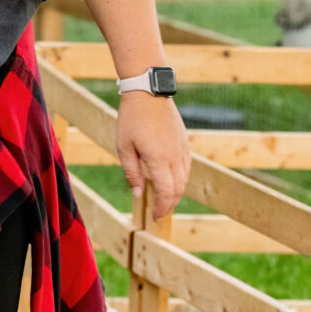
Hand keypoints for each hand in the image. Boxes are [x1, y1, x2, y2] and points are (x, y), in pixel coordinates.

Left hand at [117, 92, 190, 220]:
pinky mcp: (185, 142)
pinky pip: (187, 166)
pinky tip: (171, 180)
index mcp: (159, 159)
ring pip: (185, 179)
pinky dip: (181, 178)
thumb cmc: (132, 120)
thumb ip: (132, 172)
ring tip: (165, 200)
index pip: (166, 192)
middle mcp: (175, 157)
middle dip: (170, 204)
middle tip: (159, 212)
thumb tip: (138, 194)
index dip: (162, 207)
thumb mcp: (124, 147)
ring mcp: (182, 149)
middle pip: (178, 189)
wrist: (148, 94)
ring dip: (176, 192)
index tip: (156, 217)